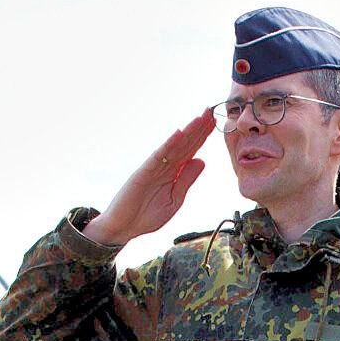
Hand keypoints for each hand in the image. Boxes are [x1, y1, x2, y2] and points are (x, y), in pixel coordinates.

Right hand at [85, 113, 214, 249]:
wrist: (123, 228)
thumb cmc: (146, 216)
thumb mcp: (175, 200)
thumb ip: (187, 180)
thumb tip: (201, 160)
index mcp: (173, 173)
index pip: (191, 151)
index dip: (203, 137)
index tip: (215, 123)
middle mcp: (165, 166)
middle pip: (185, 144)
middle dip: (198, 129)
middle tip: (211, 111)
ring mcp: (154, 168)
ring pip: (174, 146)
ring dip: (187, 132)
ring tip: (200, 118)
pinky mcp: (143, 172)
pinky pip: (159, 156)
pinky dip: (169, 145)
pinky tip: (179, 134)